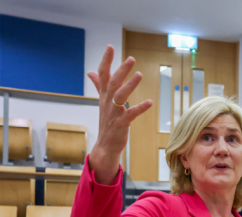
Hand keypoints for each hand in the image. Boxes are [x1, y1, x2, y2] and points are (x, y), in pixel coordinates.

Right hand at [86, 45, 152, 182]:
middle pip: (112, 83)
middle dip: (121, 70)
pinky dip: (139, 108)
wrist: (105, 145)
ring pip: (120, 96)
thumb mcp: (103, 102)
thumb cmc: (107, 122)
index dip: (106, 61)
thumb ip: (99, 86)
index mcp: (104, 96)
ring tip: (139, 74)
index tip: (110, 47)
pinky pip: (130, 115)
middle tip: (131, 58)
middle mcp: (107, 102)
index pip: (103, 75)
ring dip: (130, 85)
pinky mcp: (120, 124)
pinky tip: (149, 102)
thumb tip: (91, 72)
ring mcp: (113, 113)